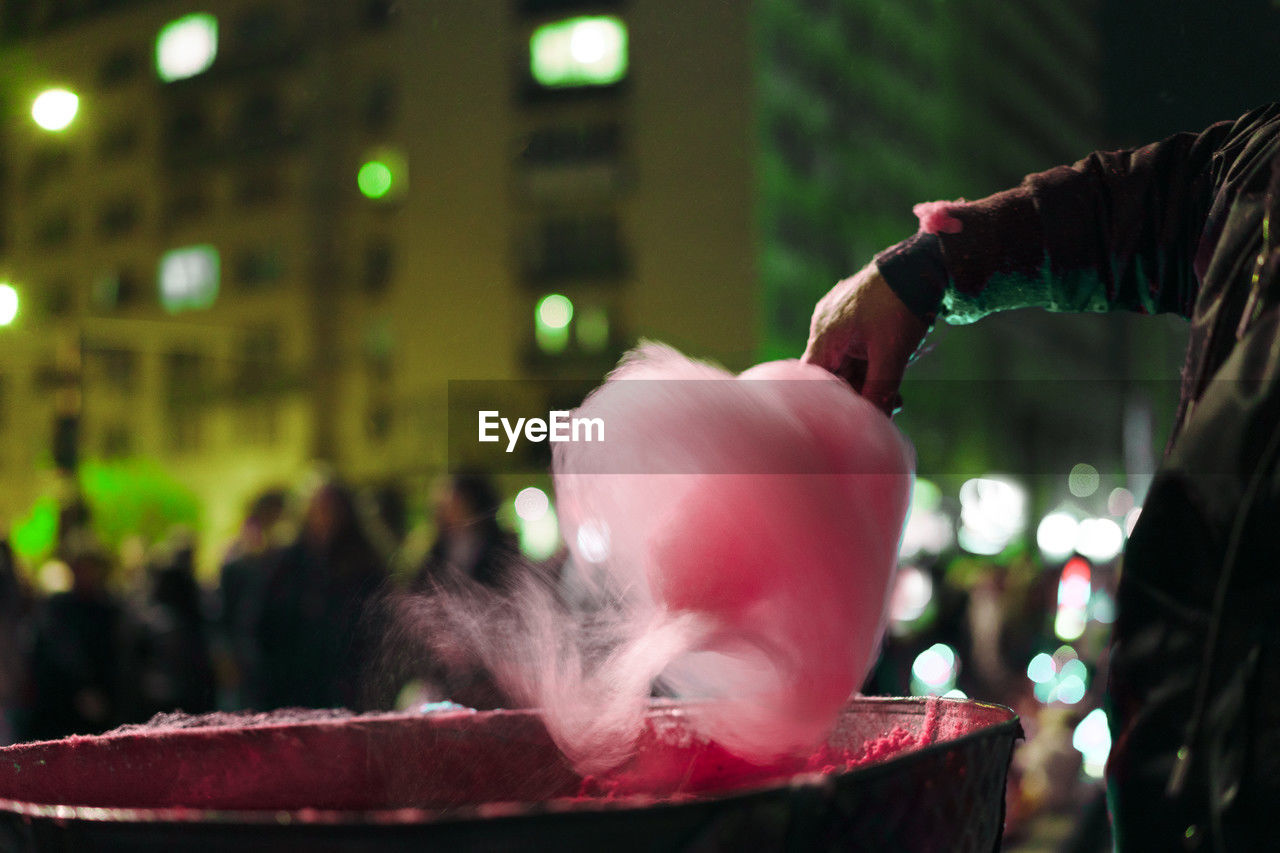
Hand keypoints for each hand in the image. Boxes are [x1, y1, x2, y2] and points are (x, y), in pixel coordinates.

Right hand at [802, 262, 928, 415]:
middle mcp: (826, 324)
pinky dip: (871, 365)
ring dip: (868, 382)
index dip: (827, 403)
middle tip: (885, 410)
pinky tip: (892, 377)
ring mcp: (840, 317)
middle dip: (857, 394)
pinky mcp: (855, 314)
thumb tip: (875, 425)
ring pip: (847, 362)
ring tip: (897, 398)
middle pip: (832, 373)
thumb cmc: (903, 304)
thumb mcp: (893, 354)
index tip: (848, 419)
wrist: (925, 262)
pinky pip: (856, 348)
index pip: (812, 379)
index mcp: (826, 332)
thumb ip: (880, 391)